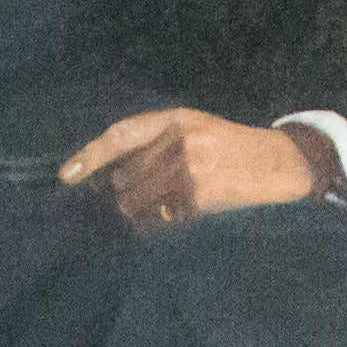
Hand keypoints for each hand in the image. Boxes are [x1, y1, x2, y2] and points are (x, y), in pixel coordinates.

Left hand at [61, 107, 318, 227]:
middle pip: (125, 179)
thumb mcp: (198, 131)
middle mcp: (180, 141)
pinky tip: (174, 222)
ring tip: (161, 212)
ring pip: (137, 204)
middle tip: (144, 201)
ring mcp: (189, 171)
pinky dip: (158, 227)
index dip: (90, 156)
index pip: (121, 135)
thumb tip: (110, 178)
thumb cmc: (233, 151)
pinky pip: (159, 222)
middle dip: (126, 195)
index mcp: (177, 119)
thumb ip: (158, 145)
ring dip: (140, 216)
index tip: (66, 176)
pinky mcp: (199, 199)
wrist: (281, 165)